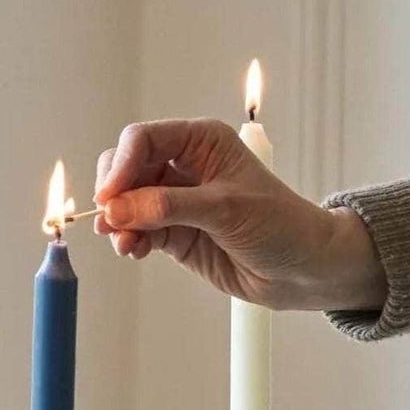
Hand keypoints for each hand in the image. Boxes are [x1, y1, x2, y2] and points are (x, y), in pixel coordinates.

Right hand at [93, 118, 386, 312]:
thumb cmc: (279, 226)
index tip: (109, 198)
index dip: (121, 165)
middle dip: (114, 194)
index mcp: (201, 141)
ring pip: (128, 202)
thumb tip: (117, 209)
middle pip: (128, 168)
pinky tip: (133, 251)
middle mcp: (185, 166)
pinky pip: (139, 231)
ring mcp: (177, 201)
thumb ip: (167, 208)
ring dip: (118, 222)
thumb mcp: (224, 210)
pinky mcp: (176, 234)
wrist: (301, 269)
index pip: (144, 140)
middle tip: (109, 222)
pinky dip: (130, 240)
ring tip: (124, 245)